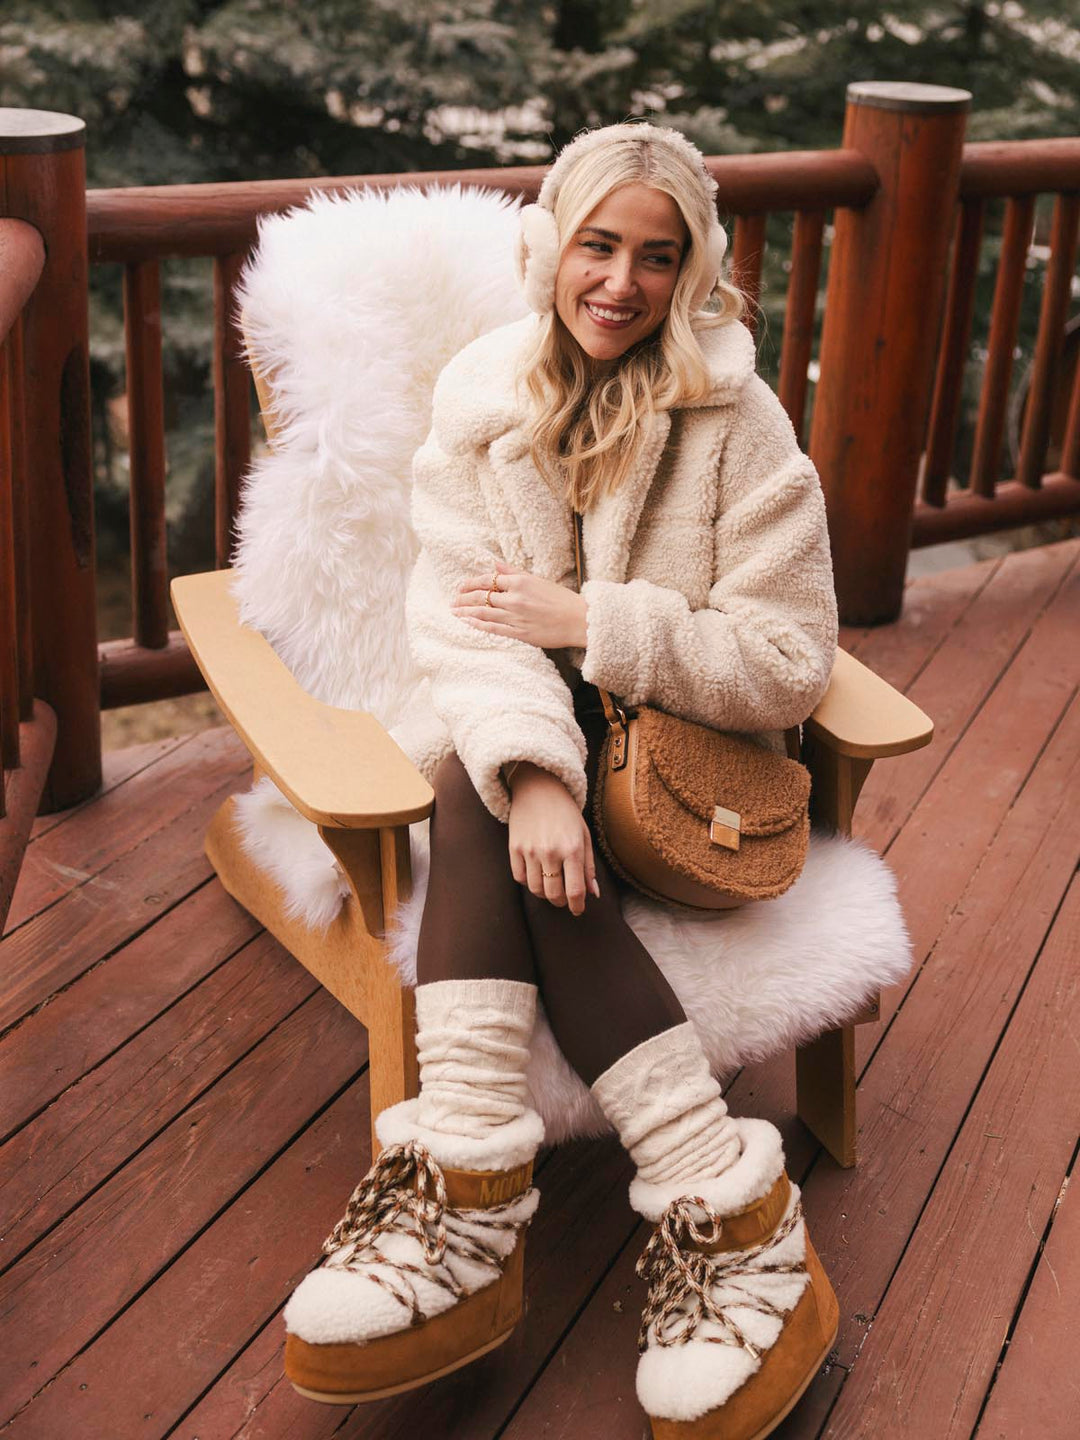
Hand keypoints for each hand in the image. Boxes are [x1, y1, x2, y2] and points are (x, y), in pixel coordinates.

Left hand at [451, 560, 587, 648]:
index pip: (488, 581)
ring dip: (466, 612)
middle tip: (452, 601)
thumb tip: (495, 565)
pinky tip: (467, 622)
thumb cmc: (561, 599)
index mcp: (520, 582)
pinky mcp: (520, 633)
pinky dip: (478, 625)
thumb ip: (514, 572)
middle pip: (481, 597)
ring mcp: (516, 616)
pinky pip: (493, 628)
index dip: (471, 583)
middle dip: (464, 599)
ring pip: (484, 613)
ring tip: (454, 612)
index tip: (460, 587)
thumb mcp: (537, 580)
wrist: (579, 620)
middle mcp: (515, 598)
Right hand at [507, 764, 599, 915]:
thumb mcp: (583, 836)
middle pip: (554, 894)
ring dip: (545, 895)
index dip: (577, 906)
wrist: (539, 788)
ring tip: (551, 887)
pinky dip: (529, 883)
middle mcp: (550, 852)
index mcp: (572, 849)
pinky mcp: (514, 848)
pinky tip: (536, 875)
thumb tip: (593, 894)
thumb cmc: (566, 813)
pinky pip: (520, 878)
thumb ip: (588, 867)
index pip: (575, 891)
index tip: (577, 909)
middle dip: (561, 902)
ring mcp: (530, 850)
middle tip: (565, 899)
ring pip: (536, 889)